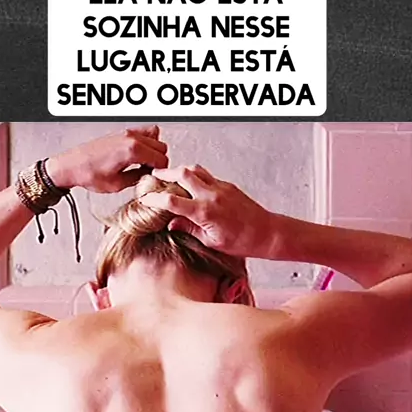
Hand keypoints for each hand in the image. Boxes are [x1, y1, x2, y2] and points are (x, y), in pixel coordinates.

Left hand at [46, 126, 168, 192]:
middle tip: (149, 172)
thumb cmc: (88, 174)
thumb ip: (138, 178)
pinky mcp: (120, 133)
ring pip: (154, 137)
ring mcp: (125, 133)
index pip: (161, 158)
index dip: (161, 171)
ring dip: (153, 150)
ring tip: (143, 164)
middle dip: (158, 160)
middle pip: (160, 146)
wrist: (70, 165)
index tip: (154, 178)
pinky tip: (136, 156)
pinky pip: (142, 133)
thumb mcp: (117, 185)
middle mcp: (131, 138)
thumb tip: (148, 175)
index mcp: (132, 150)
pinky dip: (145, 143)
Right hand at [139, 165, 273, 257]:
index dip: (154, 198)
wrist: (266, 232)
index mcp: (204, 212)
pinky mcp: (228, 185)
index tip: (145, 198)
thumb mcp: (211, 241)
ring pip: (195, 169)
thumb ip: (189, 229)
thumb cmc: (241, 242)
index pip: (171, 201)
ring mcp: (220, 188)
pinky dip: (196, 176)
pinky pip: (207, 176)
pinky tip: (191, 184)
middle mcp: (211, 195)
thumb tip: (171, 223)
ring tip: (171, 176)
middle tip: (154, 176)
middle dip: (165, 173)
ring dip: (180, 170)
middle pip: (182, 174)